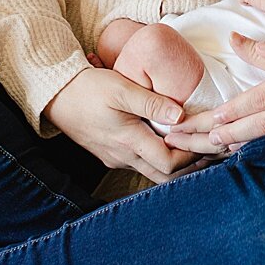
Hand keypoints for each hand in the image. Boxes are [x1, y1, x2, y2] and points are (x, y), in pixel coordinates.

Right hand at [43, 66, 198, 181]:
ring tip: (194, 147)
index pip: (168, 163)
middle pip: (163, 175)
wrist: (56, 94)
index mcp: (128, 141)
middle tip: (208, 150)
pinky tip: (168, 144)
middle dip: (189, 166)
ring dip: (174, 164)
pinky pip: (140, 165)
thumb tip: (180, 114)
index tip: (204, 139)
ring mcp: (115, 158)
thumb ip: (151, 102)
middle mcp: (123, 156)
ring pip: (152, 172)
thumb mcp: (121, 88)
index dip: (190, 155)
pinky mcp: (110, 154)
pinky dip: (158, 159)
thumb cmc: (89, 88)